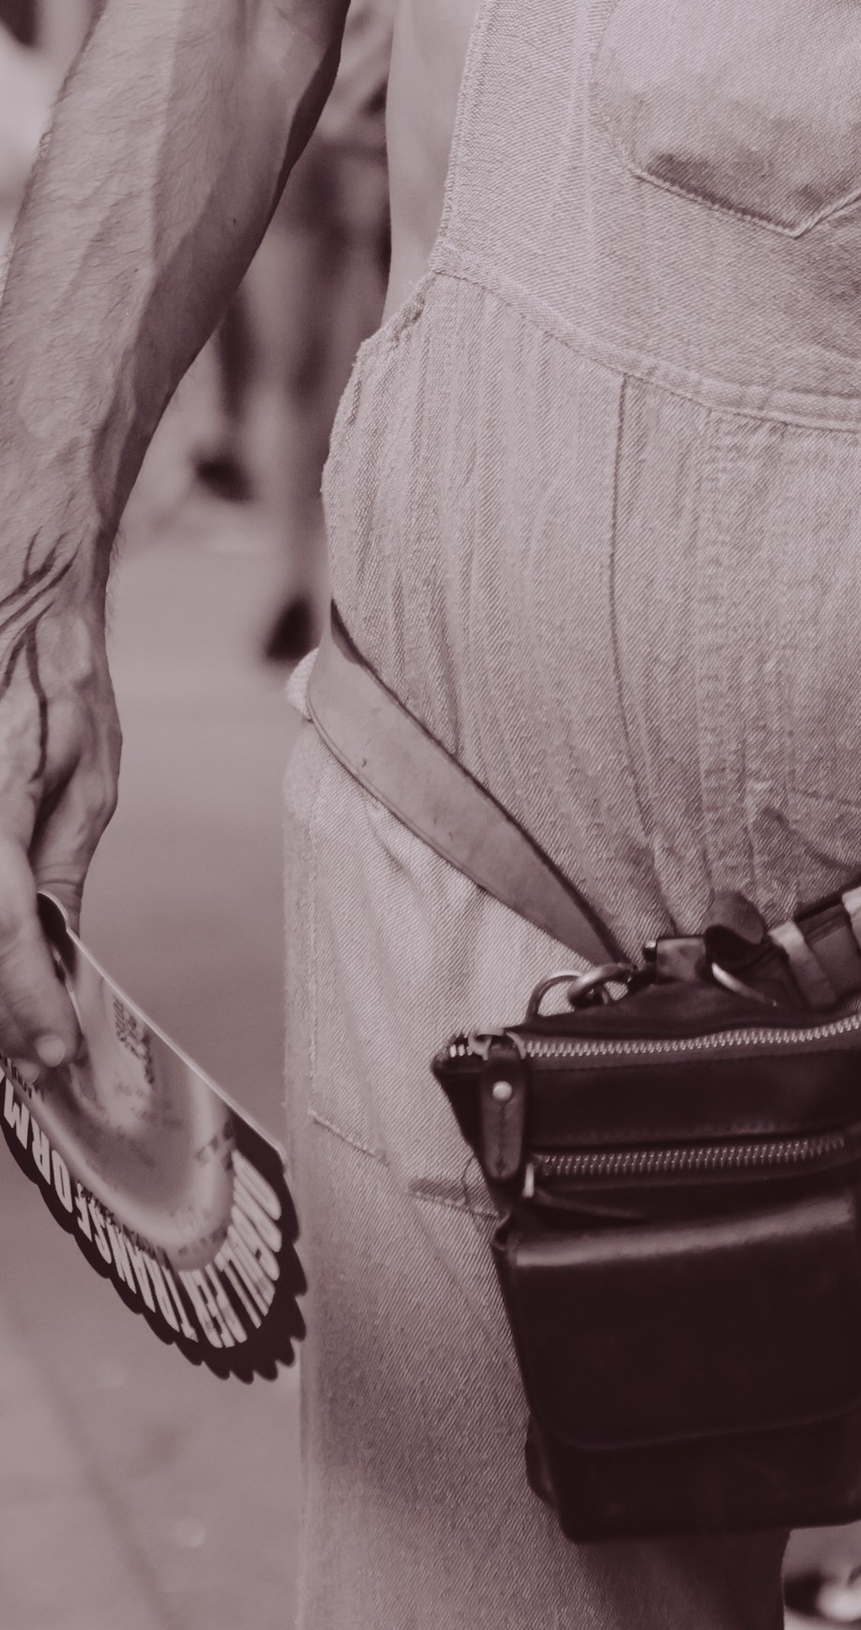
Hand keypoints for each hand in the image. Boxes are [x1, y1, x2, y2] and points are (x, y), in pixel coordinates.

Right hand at [0, 535, 117, 1072]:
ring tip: (20, 1018)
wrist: (13, 573)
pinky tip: (5, 960)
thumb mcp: (83, 770)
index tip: (50, 1056)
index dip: (22, 1000)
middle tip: (34, 1054)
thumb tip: (58, 957)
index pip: (0, 921)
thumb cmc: (50, 662)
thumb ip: (58, 866)